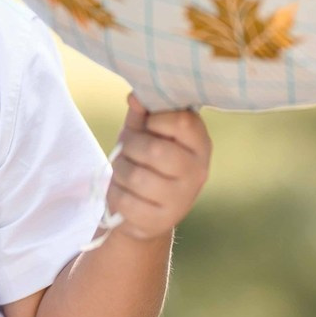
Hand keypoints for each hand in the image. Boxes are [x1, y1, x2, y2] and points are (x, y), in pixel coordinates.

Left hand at [103, 92, 211, 241]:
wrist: (144, 210)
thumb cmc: (145, 162)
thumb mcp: (144, 133)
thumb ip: (143, 114)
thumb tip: (136, 95)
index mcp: (199, 145)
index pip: (182, 121)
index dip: (156, 119)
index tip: (148, 125)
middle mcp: (197, 172)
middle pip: (155, 150)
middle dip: (130, 146)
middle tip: (127, 149)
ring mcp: (181, 199)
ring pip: (137, 177)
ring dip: (120, 170)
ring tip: (123, 170)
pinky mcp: (160, 221)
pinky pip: (126, 201)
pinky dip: (115, 193)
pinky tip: (122, 192)